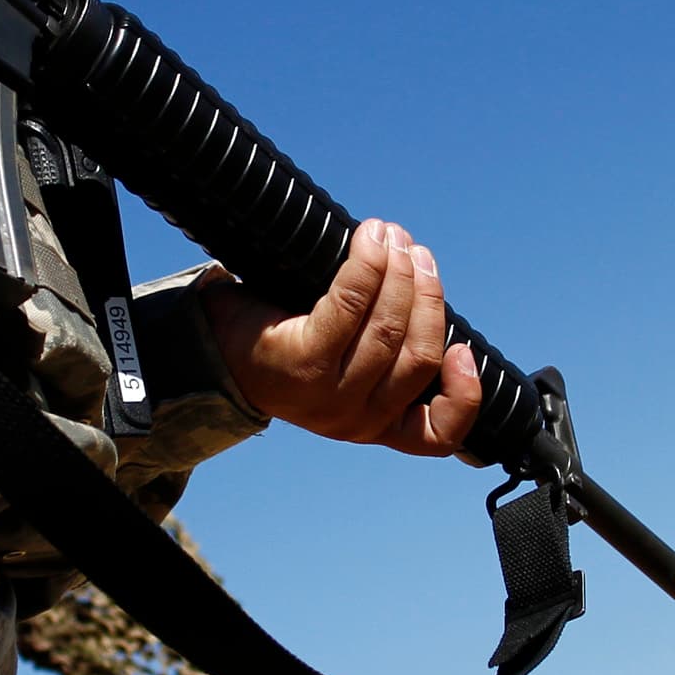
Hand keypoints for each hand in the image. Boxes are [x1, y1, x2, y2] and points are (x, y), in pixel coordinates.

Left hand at [205, 219, 482, 456]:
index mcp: (374, 425)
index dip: (465, 395)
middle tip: (416, 253)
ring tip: (393, 238)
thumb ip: (386, 346)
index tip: (464, 349)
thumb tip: (424, 287)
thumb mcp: (344, 364)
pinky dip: (367, 265)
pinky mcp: (302, 361)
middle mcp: (355, 421)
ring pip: (390, 329)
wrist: (209, 351)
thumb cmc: (285, 347)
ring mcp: (329, 396)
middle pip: (418, 355)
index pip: (436, 436)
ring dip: (399, 272)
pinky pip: (350, 304)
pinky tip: (371, 240)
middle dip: (426, 295)